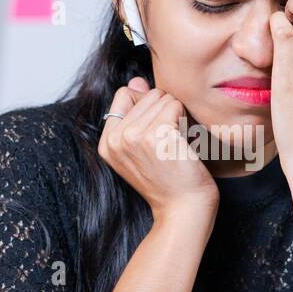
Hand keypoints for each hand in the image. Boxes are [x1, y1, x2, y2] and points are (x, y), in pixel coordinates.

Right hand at [99, 77, 218, 222]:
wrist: (183, 210)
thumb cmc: (170, 180)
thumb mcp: (143, 148)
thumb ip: (135, 113)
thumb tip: (136, 81)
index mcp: (107, 142)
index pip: (124, 94)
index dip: (147, 106)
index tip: (157, 133)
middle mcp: (115, 138)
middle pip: (146, 94)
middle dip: (164, 111)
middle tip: (169, 143)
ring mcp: (133, 136)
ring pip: (162, 97)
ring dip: (177, 116)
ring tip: (176, 144)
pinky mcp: (156, 136)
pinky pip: (175, 105)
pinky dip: (185, 121)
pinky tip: (183, 144)